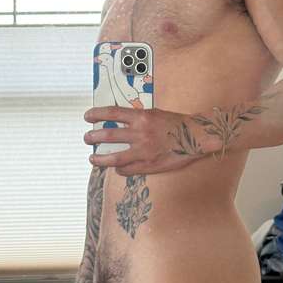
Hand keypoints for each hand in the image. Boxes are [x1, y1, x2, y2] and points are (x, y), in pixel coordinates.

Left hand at [83, 106, 218, 175]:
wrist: (195, 137)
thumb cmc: (175, 124)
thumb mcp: (154, 113)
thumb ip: (137, 118)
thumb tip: (118, 121)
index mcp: (141, 117)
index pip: (112, 113)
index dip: (96, 114)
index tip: (87, 116)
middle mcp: (140, 133)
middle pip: (108, 135)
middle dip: (93, 137)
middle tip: (87, 138)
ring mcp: (144, 151)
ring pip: (114, 157)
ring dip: (100, 158)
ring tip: (93, 158)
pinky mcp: (149, 165)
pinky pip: (127, 169)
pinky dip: (119, 169)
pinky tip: (116, 168)